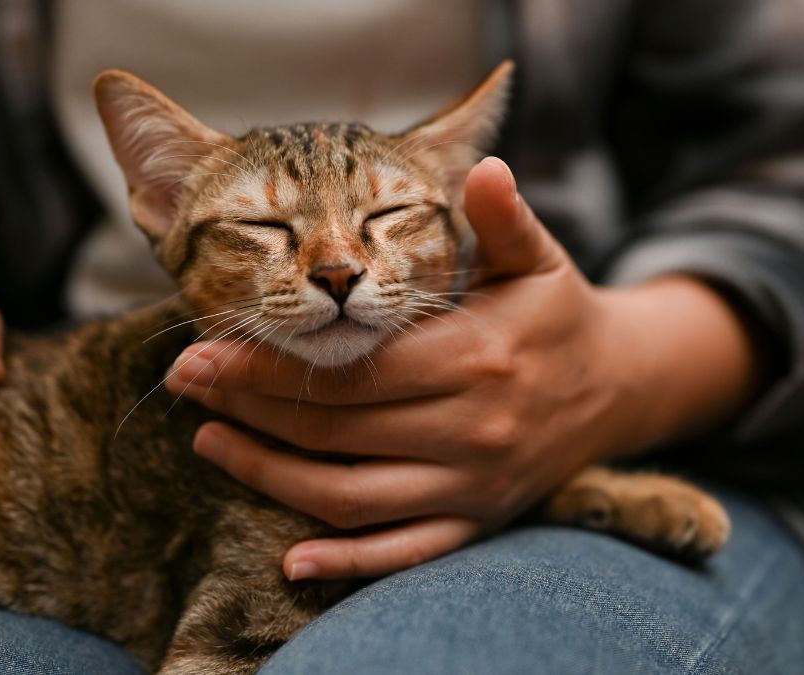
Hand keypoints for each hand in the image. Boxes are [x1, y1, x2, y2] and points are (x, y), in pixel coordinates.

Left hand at [167, 158, 758, 579]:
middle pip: (337, 429)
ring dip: (270, 475)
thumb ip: (502, 218)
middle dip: (249, 408)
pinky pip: (404, 552)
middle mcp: (473, 429)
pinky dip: (345, 562)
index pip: (352, 368)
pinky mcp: (478, 521)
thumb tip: (481, 168)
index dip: (271, 364)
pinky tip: (289, 562)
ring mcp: (475, 484)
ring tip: (209, 441)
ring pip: (352, 496)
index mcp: (478, 356)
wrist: (617, 387)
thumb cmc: (555, 313)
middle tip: (186, 384)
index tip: (206, 349)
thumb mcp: (537, 258)